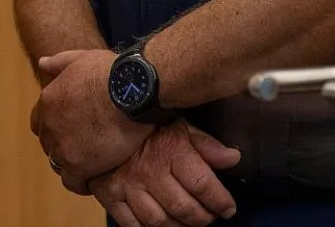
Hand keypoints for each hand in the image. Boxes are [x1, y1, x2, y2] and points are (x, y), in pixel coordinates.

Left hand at [35, 49, 154, 193]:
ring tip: (94, 165)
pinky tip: (96, 179)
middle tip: (87, 150)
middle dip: (64, 146)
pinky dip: (82, 183)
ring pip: (59, 163)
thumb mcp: (81, 58)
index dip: (56, 128)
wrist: (133, 90)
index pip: (41, 122)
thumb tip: (41, 63)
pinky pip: (72, 182)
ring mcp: (61, 146)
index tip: (73, 131)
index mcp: (48, 100)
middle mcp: (50, 124)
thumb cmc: (113, 72)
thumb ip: (59, 63)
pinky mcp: (78, 164)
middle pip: (49, 143)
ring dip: (73, 165)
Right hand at [91, 122, 241, 226]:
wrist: (100, 118)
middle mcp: (148, 170)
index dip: (221, 202)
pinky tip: (159, 222)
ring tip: (187, 221)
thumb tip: (234, 158)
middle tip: (209, 216)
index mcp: (169, 150)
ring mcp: (126, 185)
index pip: (203, 186)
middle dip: (203, 218)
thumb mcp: (178, 126)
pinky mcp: (108, 194)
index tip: (228, 208)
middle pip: (184, 209)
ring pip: (159, 221)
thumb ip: (206, 144)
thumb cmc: (145, 126)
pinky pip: (131, 224)